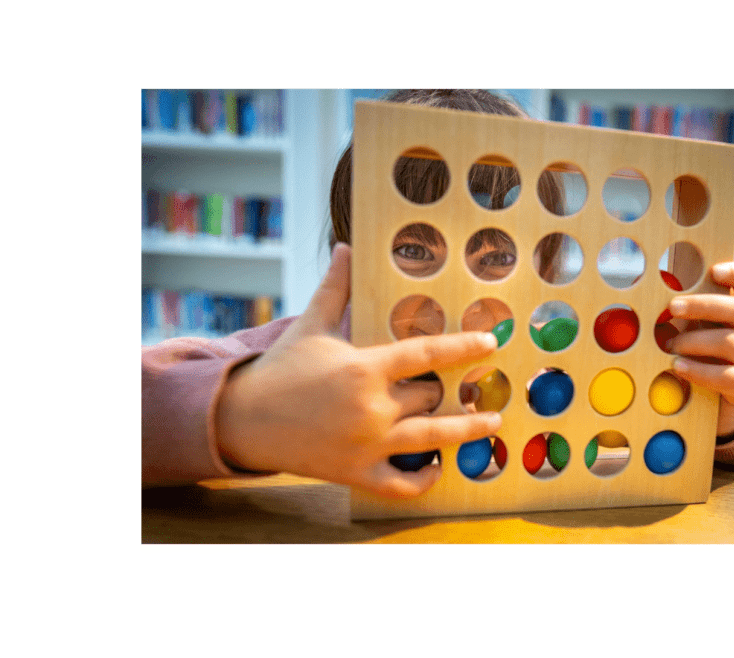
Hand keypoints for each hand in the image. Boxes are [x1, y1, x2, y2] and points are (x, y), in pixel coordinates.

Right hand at [215, 243, 501, 497]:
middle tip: (465, 383)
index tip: (491, 342)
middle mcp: (371, 408)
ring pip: (432, 440)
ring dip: (466, 431)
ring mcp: (366, 445)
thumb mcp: (309, 325)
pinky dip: (423, 480)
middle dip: (445, 389)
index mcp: (364, 368)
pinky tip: (437, 468)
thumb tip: (344, 247)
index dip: (464, 347)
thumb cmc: (280, 369)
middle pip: (431, 396)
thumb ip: (335, 289)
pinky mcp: (356, 474)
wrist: (243, 420)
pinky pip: (401, 485)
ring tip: (490, 423)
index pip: (428, 354)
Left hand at [663, 262, 733, 437]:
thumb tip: (643, 299)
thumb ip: (680, 317)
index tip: (715, 270)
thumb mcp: (693, 335)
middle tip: (672, 307)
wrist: (722, 410)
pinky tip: (677, 368)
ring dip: (695, 341)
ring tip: (668, 346)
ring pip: (731, 342)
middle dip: (703, 305)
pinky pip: (728, 376)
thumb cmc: (702, 363)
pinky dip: (700, 370)